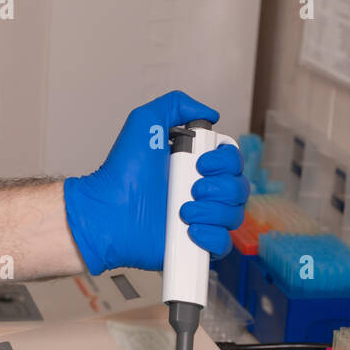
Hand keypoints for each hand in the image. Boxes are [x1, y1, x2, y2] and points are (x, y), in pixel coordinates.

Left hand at [64, 91, 248, 273]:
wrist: (109, 211)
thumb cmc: (122, 171)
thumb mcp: (145, 121)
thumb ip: (177, 104)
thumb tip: (211, 114)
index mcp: (196, 165)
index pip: (234, 162)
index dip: (226, 162)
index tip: (201, 163)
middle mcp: (202, 192)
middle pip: (240, 189)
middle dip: (221, 187)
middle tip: (193, 187)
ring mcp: (201, 220)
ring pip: (234, 216)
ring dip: (213, 211)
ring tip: (183, 210)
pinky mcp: (194, 246)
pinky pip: (223, 245)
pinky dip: (213, 237)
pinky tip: (191, 230)